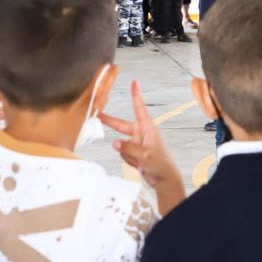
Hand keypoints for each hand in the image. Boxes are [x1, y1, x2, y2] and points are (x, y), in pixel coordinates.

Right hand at [101, 81, 184, 211]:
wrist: (164, 179)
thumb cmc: (161, 164)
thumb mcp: (145, 156)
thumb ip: (128, 149)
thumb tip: (115, 144)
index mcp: (147, 128)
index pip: (139, 108)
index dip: (136, 95)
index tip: (134, 82)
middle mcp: (141, 133)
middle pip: (121, 125)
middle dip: (109, 121)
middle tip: (96, 112)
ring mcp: (136, 143)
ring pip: (121, 146)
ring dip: (128, 155)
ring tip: (141, 161)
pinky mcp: (134, 152)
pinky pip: (123, 154)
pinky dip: (129, 161)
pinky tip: (139, 165)